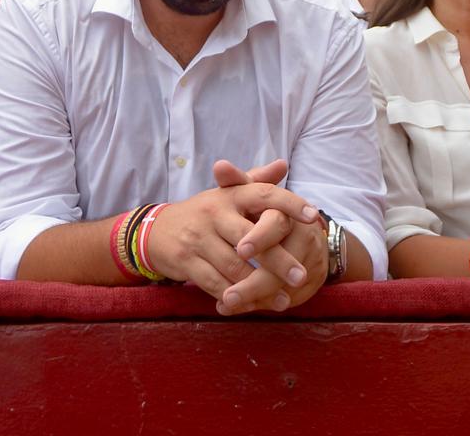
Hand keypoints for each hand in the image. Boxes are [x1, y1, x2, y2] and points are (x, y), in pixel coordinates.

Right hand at [144, 172, 318, 308]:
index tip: (313, 217)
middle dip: (279, 260)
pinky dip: (236, 297)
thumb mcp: (228, 194)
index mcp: (231, 195)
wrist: (156, 231)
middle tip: (302, 276)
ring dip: (260, 286)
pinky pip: (215, 284)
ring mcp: (198, 238)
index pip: (264, 194)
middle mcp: (214, 213)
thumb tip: (282, 164)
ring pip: (235, 267)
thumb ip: (257, 181)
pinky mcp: (185, 262)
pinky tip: (253, 305)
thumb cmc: (206, 213)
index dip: (290, 203)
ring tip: (284, 299)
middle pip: (252, 239)